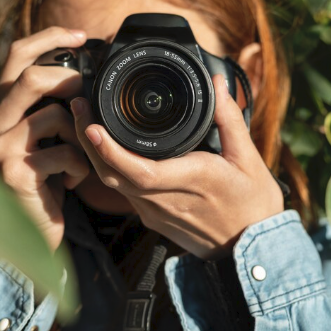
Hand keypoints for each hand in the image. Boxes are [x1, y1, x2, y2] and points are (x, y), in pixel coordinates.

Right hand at [0, 27, 90, 251]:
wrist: (32, 225)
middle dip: (70, 82)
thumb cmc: (45, 174)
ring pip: (53, 116)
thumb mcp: (46, 131)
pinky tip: (71, 179)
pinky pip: (63, 153)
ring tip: (78, 156)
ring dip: (79, 136)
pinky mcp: (12, 172)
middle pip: (31, 78)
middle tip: (89, 97)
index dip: (49, 37)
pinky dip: (79, 165)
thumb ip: (53, 101)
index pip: (17, 54)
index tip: (82, 36)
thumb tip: (86, 63)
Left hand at [70, 74, 284, 259]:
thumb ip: (229, 118)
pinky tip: (105, 148)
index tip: (91, 125)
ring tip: (85, 120)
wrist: (252, 248)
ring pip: (113, 183)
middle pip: (112, 174)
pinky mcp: (152, 218)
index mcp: (190, 180)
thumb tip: (218, 83)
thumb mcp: (249, 158)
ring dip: (95, 153)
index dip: (108, 149)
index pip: (138, 169)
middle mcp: (165, 200)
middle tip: (77, 107)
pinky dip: (109, 167)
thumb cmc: (253, 204)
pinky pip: (123, 191)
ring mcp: (155, 212)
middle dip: (88, 141)